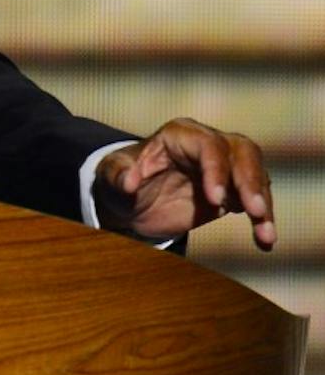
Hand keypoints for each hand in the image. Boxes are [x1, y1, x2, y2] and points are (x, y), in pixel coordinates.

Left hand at [94, 117, 274, 250]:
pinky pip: (255, 198)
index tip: (216, 200)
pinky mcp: (233, 190)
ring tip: (266, 235)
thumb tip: (128, 182)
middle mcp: (208, 144)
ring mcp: (224, 166)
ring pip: (256, 175)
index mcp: (179, 134)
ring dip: (263, 204)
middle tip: (254, 212)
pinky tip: (265, 240)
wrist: (130, 199)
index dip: (215, 170)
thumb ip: (117, 175)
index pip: (208, 145)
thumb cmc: (120, 178)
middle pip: (242, 152)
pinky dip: (263, 218)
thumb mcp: (109, 176)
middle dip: (251, 181)